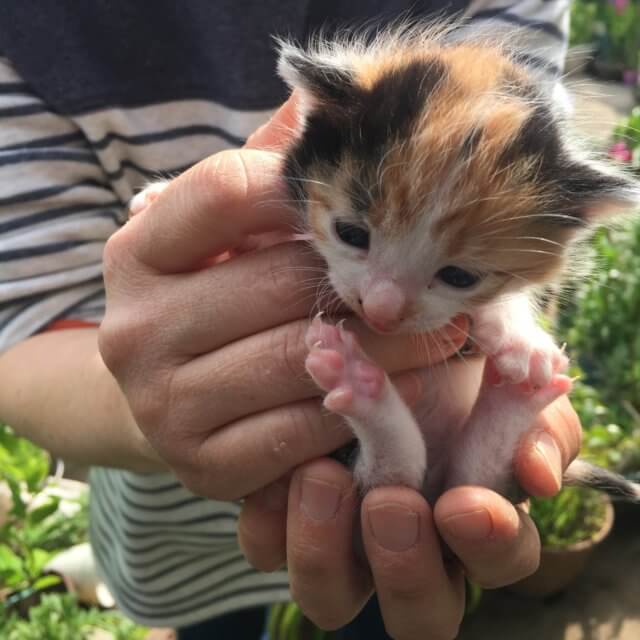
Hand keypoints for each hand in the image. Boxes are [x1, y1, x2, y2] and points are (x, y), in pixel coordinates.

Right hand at [98, 95, 465, 499]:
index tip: (368, 203)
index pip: (227, 192)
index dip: (307, 189)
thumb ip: (263, 173)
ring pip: (299, 358)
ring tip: (440, 330)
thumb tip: (317, 100)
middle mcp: (133, 327)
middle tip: (430, 276)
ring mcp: (162, 403)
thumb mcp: (227, 235)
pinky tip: (401, 385)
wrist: (175, 398)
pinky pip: (305, 428)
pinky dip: (363, 404)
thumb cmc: (218, 302)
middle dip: (365, 278)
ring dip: (386, 346)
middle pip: (276, 282)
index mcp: (135, 252)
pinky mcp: (202, 466)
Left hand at [239, 374, 580, 638]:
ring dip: (326, 549)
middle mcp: (410, 542)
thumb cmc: (444, 359)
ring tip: (322, 476)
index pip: (498, 557)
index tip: (464, 503)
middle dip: (406, 566)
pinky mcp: (282, 518)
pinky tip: (280, 466)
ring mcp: (342, 538)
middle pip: (420, 611)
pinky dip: (271, 517)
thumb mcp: (498, 371)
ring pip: (331, 595)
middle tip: (392, 504)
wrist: (369, 332)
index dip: (489, 542)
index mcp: (474, 514)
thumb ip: (535, 419)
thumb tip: (538, 477)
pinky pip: (267, 546)